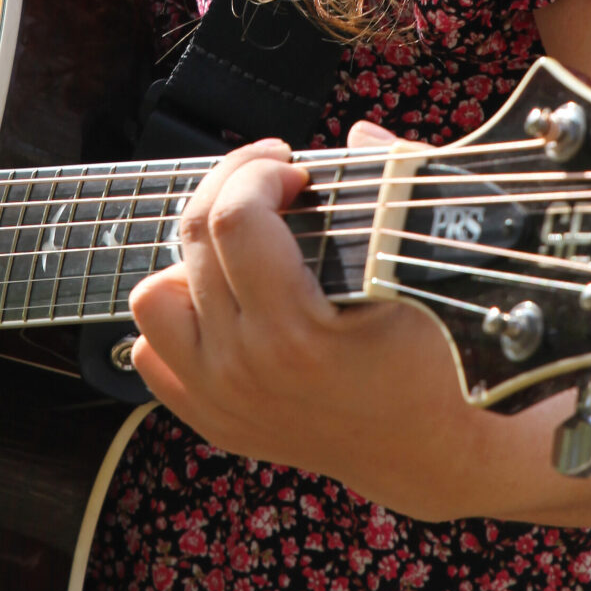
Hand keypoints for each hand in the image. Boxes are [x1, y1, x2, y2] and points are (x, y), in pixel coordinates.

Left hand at [126, 121, 476, 516]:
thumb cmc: (439, 357)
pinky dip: (181, 315)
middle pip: (193, 241)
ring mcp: (222, 399)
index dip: (259, 171)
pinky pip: (152, 351)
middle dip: (231, 188)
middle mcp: (245, 369)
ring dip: (190, 258)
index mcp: (296, 333)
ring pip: (153, 298)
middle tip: (273, 182)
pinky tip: (228, 299)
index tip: (294, 170)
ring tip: (241, 247)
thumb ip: (401, 189)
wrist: (434, 453)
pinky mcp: (214, 419)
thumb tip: (359, 137)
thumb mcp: (430, 270)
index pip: (237, 218)